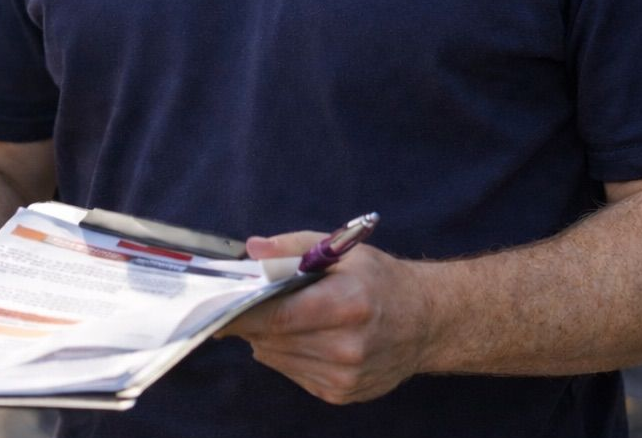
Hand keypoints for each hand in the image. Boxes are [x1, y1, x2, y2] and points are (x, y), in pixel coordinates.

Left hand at [224, 230, 434, 405]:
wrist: (426, 321)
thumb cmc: (379, 278)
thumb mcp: (341, 249)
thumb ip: (292, 247)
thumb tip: (251, 250)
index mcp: (347, 304)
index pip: (278, 316)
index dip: (241, 312)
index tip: (216, 303)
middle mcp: (346, 347)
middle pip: (273, 339)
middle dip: (251, 320)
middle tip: (244, 299)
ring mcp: (344, 376)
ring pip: (277, 358)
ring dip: (268, 336)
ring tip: (282, 312)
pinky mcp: (340, 394)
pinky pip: (293, 372)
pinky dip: (287, 352)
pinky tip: (304, 333)